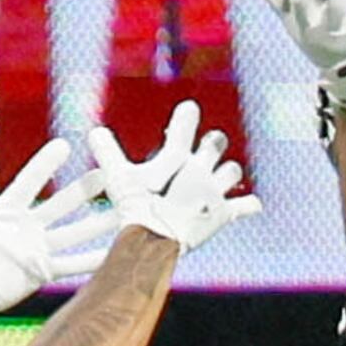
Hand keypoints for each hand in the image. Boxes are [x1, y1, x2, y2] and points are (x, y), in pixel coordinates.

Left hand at [0, 140, 118, 326]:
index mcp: (6, 211)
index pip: (30, 182)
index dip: (46, 164)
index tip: (65, 144)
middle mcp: (26, 228)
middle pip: (61, 204)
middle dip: (84, 189)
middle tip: (108, 172)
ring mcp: (36, 250)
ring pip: (74, 232)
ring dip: (98, 223)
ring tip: (122, 211)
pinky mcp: (40, 272)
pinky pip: (71, 265)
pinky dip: (92, 260)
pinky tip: (114, 253)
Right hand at [86, 101, 260, 253]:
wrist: (156, 236)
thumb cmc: (136, 206)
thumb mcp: (117, 177)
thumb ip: (107, 152)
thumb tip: (93, 131)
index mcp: (178, 156)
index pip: (185, 126)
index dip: (187, 116)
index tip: (190, 109)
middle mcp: (200, 169)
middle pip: (216, 143)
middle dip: (213, 143)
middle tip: (209, 145)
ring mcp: (214, 192)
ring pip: (232, 171)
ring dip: (227, 173)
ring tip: (222, 177)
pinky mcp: (223, 214)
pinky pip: (245, 206)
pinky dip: (248, 205)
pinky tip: (252, 205)